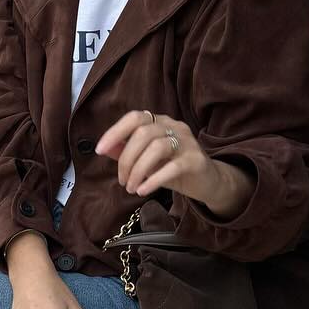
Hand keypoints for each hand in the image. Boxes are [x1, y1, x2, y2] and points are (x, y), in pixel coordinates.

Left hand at [93, 109, 252, 218]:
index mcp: (161, 122)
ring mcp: (187, 142)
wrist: (207, 182)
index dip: (115, 131)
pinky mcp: (196, 160)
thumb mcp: (147, 160)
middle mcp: (174, 126)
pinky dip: (153, 179)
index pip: (135, 117)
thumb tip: (105, 149)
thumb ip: (127, 152)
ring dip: (138, 170)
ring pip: (156, 147)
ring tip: (131, 188)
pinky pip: (172, 167)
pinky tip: (143, 190)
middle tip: (122, 181)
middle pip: (143, 133)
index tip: (100, 150)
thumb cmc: (173, 168)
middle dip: (126, 159)